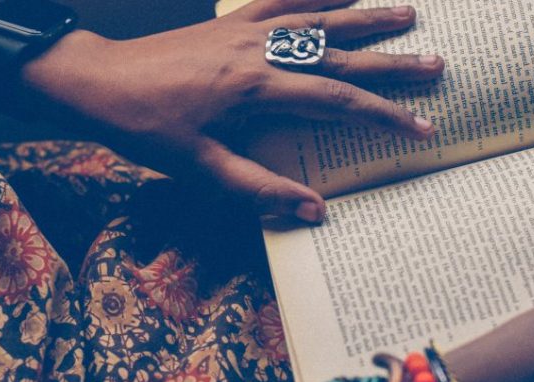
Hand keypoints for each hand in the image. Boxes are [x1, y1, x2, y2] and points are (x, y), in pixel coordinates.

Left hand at [25, 0, 443, 221]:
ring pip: (318, 18)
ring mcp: (244, 31)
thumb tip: (314, 210)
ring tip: (407, 10)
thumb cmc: (144, 129)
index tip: (420, 128)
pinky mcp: (228, 22)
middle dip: (392, 63)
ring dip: (365, 15)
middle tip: (437, 63)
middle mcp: (258, 51)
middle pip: (340, 54)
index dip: (382, 117)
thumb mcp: (199, 169)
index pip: (335, 102)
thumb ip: (259, 188)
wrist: (95, 83)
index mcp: (255, 89)